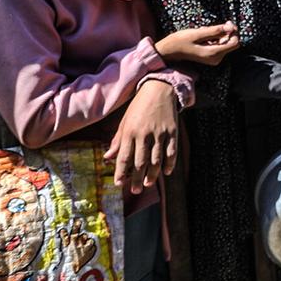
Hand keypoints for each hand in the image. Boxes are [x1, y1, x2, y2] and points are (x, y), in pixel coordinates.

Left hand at [106, 80, 180, 194]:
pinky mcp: (172, 131)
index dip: (121, 172)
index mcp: (129, 132)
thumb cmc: (138, 107)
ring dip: (152, 174)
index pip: (124, 157)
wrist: (159, 89)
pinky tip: (166, 172)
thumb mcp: (124, 122)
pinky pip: (171, 151)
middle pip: (140, 162)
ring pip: (156, 159)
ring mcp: (159, 133)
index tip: (119, 184)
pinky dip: (170, 163)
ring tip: (148, 184)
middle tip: (135, 190)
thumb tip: (107, 158)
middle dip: (136, 178)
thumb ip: (117, 141)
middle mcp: (144, 134)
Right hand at [155, 23, 240, 66]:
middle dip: (224, 32)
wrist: (169, 51)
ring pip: (224, 43)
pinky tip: (202, 35)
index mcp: (214, 53)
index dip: (233, 32)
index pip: (235, 43)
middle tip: (210, 27)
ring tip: (203, 31)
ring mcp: (214, 59)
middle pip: (231, 43)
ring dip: (217, 34)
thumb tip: (231, 27)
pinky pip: (218, 45)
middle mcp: (216, 58)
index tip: (227, 23)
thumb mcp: (198, 33)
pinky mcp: (210, 57)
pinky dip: (213, 38)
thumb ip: (215, 31)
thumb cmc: (181, 41)